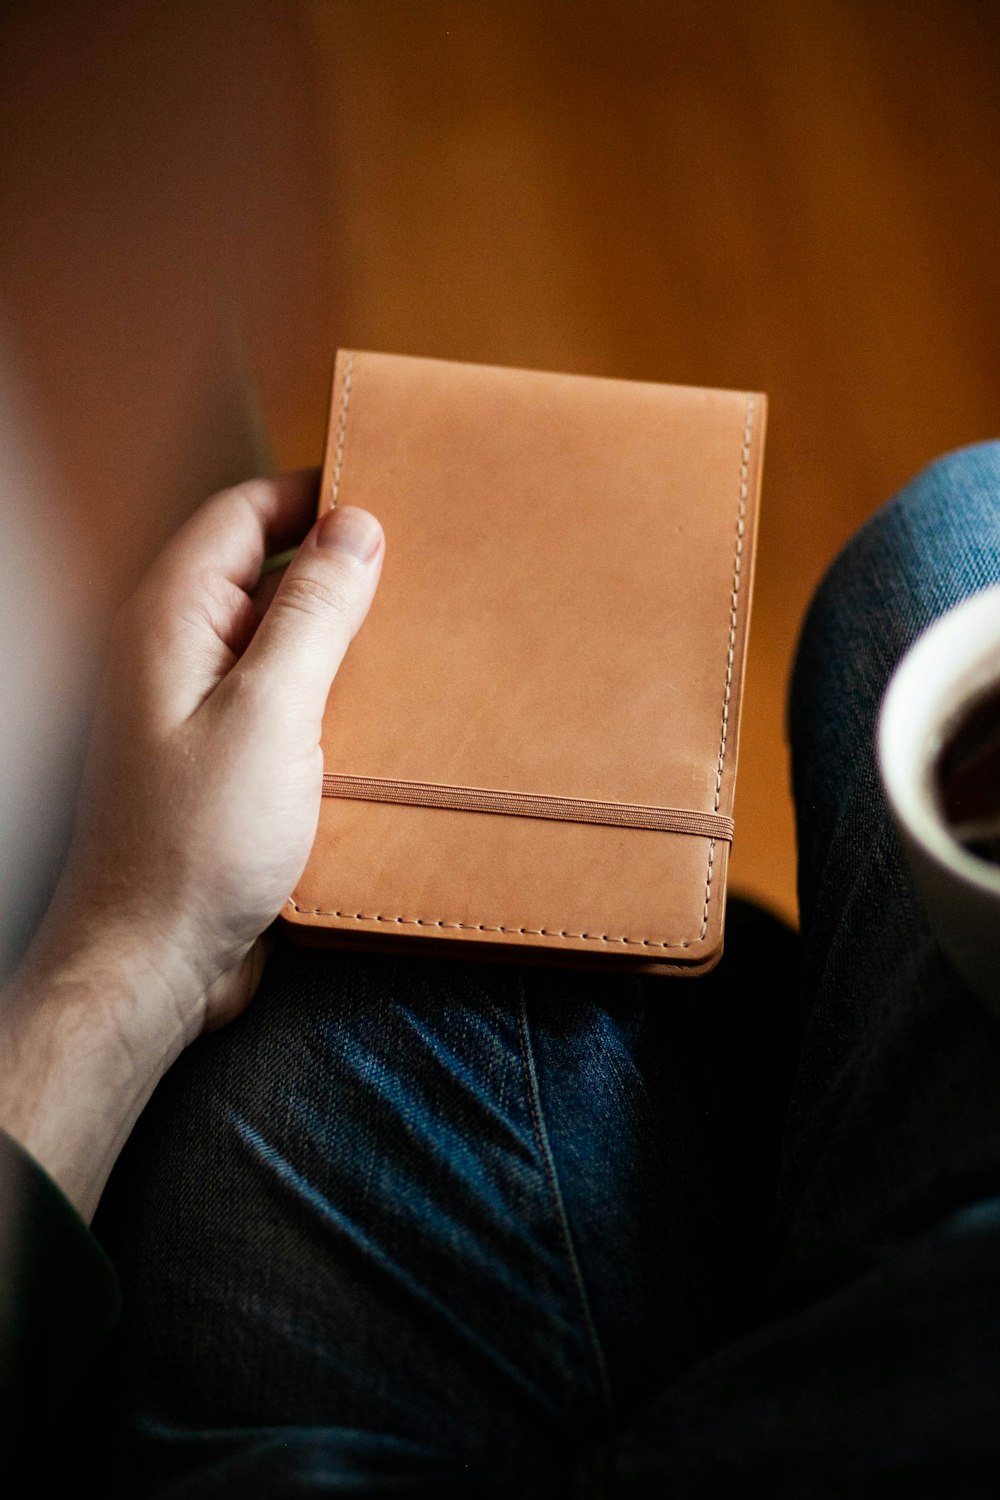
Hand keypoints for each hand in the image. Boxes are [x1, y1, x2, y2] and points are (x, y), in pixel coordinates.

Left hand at [0, 470, 382, 1216]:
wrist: (155, 961)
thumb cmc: (194, 846)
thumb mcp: (271, 713)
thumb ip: (313, 614)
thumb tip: (354, 528)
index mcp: (172, 620)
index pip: (242, 513)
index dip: (311, 495)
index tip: (387, 495)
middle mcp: (178, 653)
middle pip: (264, 572)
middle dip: (338, 566)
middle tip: (418, 569)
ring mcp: (200, 708)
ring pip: (280, 639)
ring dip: (341, 637)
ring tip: (417, 642)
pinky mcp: (225, 759)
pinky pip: (284, 699)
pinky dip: (331, 693)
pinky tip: (383, 715)